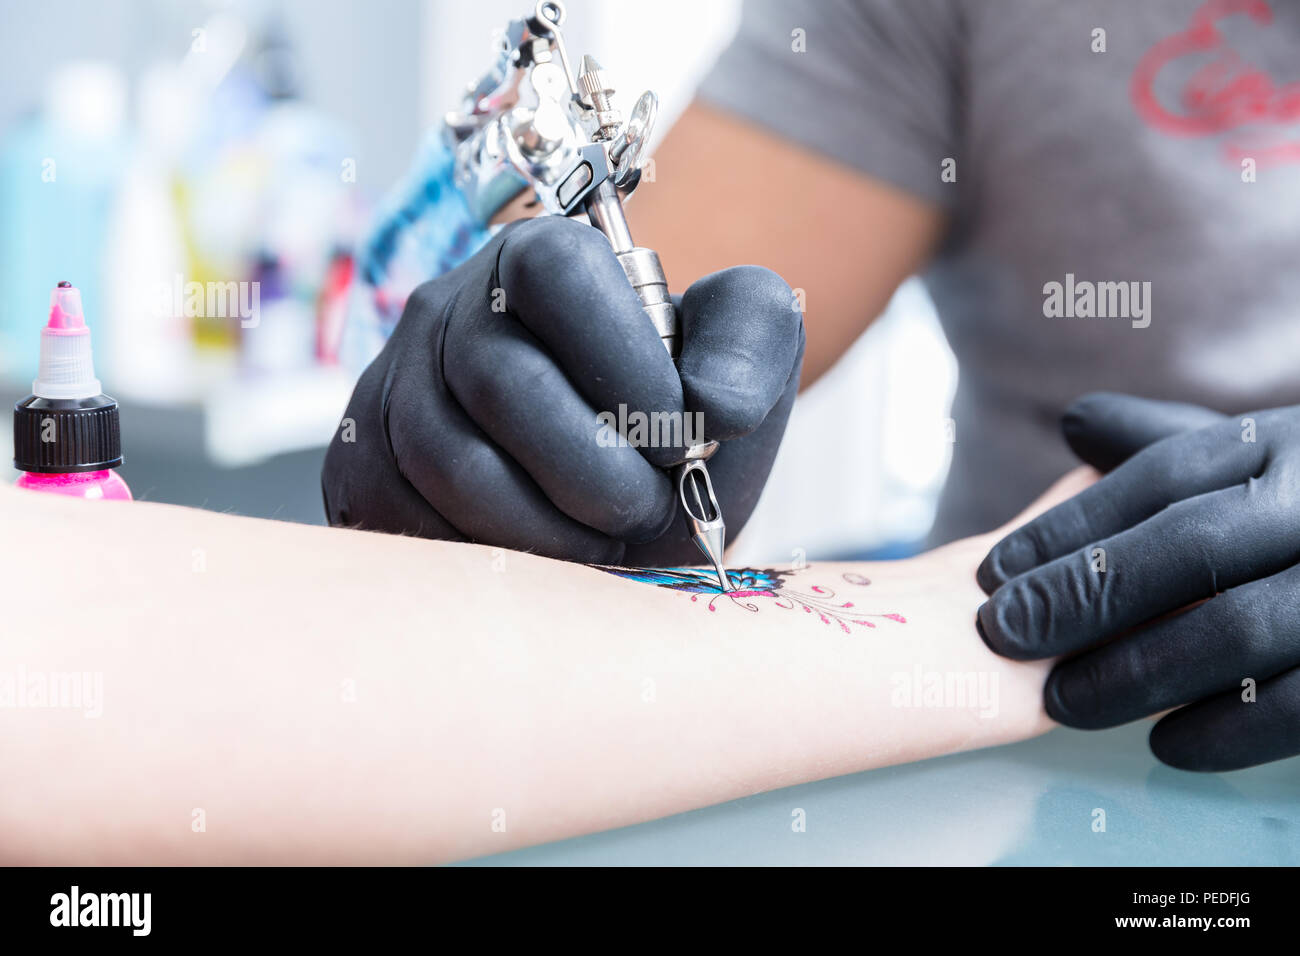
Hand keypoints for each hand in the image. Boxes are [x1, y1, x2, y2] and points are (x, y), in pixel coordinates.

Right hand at [322, 216, 803, 564]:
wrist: (610, 482)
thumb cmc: (674, 420)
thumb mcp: (738, 362)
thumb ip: (751, 347)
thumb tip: (714, 404)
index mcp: (540, 258)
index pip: (556, 273)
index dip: (625, 365)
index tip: (681, 436)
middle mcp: (448, 310)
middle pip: (502, 384)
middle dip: (596, 472)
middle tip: (650, 507)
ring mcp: (391, 389)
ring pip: (450, 465)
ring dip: (550, 528)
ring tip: (604, 537)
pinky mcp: (359, 468)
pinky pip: (407, 525)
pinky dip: (492, 559)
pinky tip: (543, 556)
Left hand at [976, 392, 1299, 771]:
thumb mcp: (1257, 459)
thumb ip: (1166, 443)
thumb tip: (1077, 422)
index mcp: (1282, 444)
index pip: (1161, 477)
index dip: (1068, 527)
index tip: (993, 573)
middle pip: (1188, 545)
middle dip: (1084, 595)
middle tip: (1003, 637)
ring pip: (1238, 629)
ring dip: (1135, 672)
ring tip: (1062, 702)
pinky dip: (1224, 732)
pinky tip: (1162, 743)